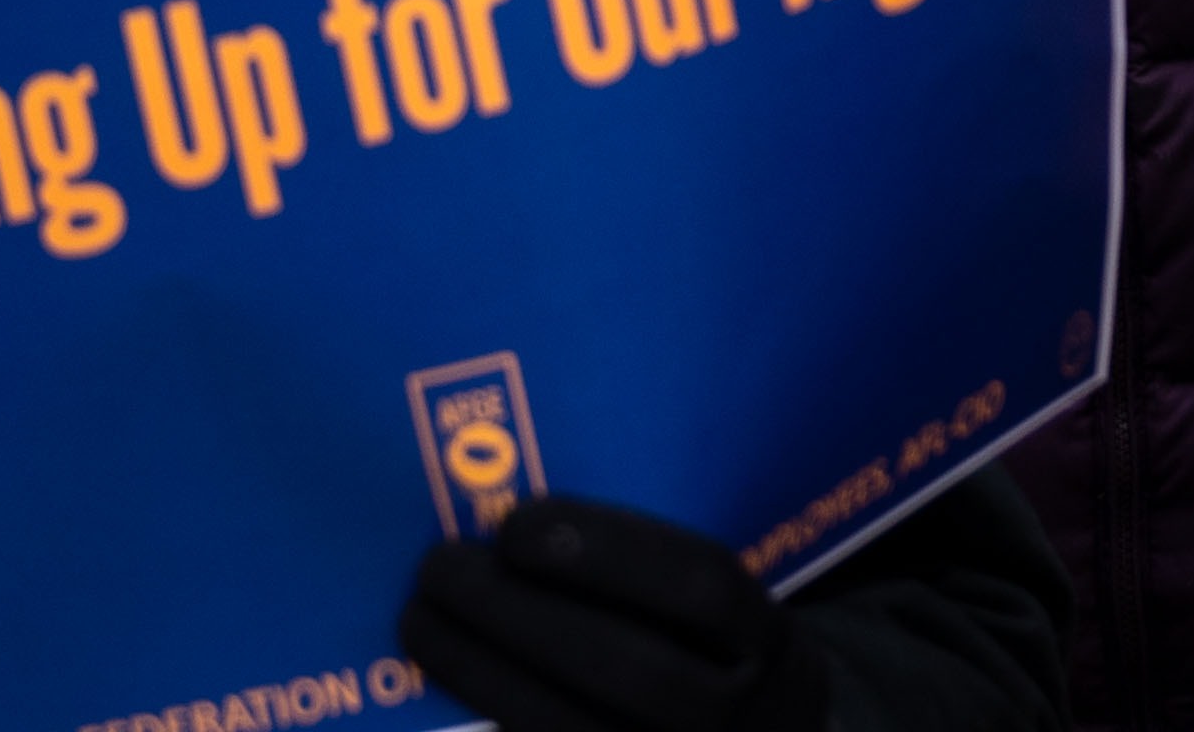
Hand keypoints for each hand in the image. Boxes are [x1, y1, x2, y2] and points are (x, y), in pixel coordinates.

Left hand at [403, 497, 819, 731]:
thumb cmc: (715, 650)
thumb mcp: (725, 608)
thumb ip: (656, 564)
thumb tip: (525, 486)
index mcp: (773, 646)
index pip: (702, 589)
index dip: (609, 552)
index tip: (517, 523)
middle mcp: (740, 722)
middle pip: (630, 670)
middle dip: (520, 614)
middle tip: (440, 564)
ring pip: (568, 730)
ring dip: (481, 671)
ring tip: (421, 619)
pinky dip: (488, 714)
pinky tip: (441, 679)